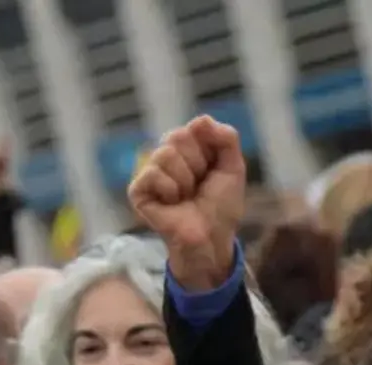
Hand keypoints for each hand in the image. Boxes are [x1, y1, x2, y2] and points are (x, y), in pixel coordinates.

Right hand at [128, 116, 244, 290]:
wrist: (212, 237)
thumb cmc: (221, 206)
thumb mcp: (233, 167)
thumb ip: (226, 138)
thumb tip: (201, 120)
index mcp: (188, 148)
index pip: (195, 127)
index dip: (209, 149)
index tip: (213, 170)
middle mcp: (166, 157)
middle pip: (177, 136)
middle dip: (197, 163)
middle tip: (199, 186)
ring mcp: (150, 173)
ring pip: (165, 154)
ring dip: (185, 180)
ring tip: (186, 197)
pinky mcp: (137, 191)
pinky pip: (152, 173)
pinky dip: (169, 190)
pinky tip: (172, 203)